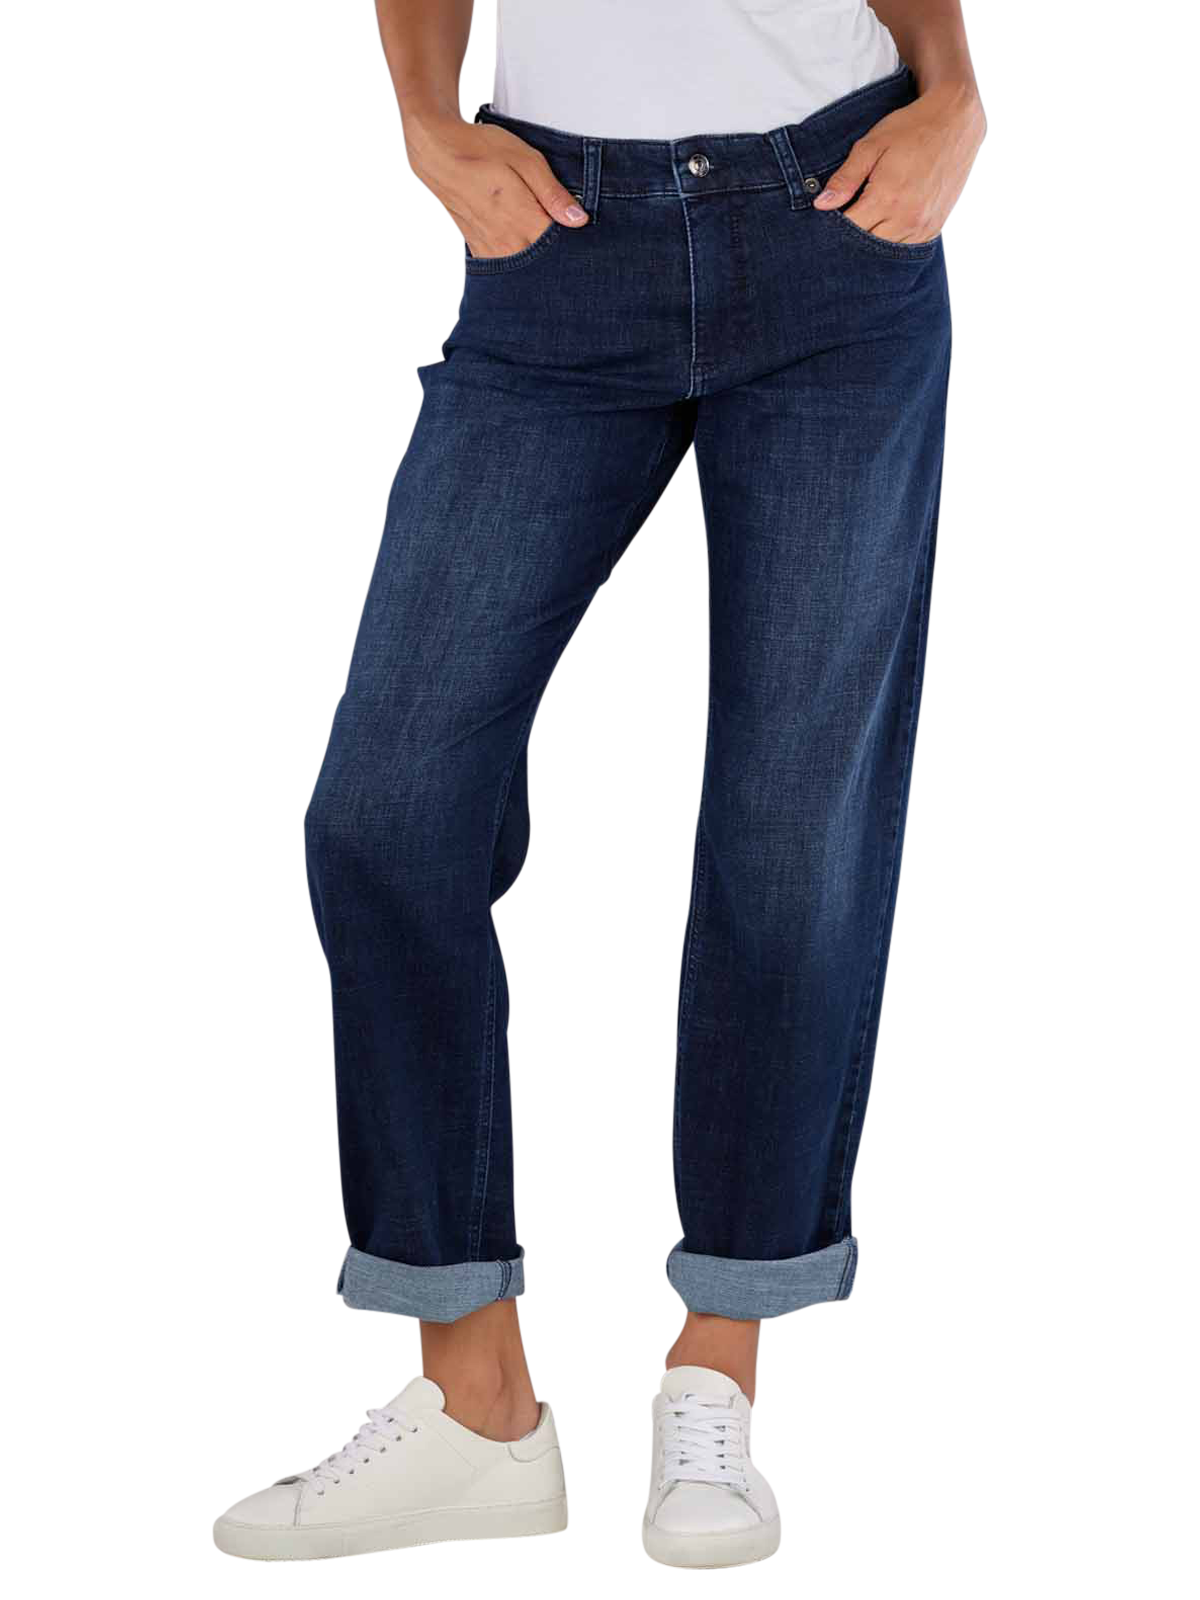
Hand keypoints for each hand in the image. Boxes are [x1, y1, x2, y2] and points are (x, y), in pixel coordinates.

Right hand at [404, 110, 589, 257]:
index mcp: (523, 219)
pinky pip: (506, 268)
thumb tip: (579, 219)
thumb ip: (553, 193)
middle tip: (564, 232)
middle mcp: (507, 242)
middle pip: (546, 263)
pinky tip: (524, 244)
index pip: (562, 247)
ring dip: (539, 260)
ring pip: (526, 269)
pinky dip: (518, 260)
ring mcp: (492, 250)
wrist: (437, 154)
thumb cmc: (481, 150)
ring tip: (542, 237)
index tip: (584, 232)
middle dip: (560, 254)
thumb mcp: (525, 160)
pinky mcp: (480, 251)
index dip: (577, 242)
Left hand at [812, 80, 984, 242]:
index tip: (827, 220)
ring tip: (866, 223)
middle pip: (867, 246)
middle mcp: (907, 217)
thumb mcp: (871, 146)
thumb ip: (845, 178)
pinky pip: (907, 248)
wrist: (955, 121)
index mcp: (887, 197)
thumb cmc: (911, 128)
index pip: (849, 230)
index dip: (834, 228)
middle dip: (852, 239)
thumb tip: (821, 205)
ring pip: (887, 252)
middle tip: (845, 222)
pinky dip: (893, 243)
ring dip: (873, 243)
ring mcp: (924, 225)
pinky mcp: (935, 227)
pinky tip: (885, 227)